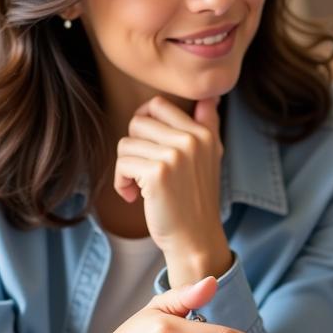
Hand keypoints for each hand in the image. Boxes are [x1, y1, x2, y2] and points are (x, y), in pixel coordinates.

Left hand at [113, 95, 230, 284]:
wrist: (195, 237)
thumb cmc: (196, 197)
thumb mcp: (211, 156)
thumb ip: (208, 123)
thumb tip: (210, 95)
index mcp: (204, 132)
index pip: (158, 104)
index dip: (144, 124)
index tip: (149, 147)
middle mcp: (192, 139)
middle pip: (138, 122)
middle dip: (134, 146)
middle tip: (144, 169)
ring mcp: (176, 155)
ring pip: (126, 143)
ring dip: (126, 167)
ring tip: (140, 185)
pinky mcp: (158, 173)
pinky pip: (122, 163)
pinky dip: (122, 182)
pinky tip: (134, 196)